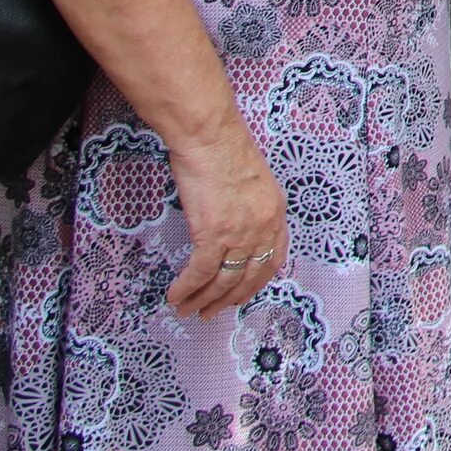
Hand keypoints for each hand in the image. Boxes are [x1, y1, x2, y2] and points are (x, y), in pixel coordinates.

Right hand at [165, 128, 287, 319]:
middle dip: (229, 299)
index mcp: (276, 212)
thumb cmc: (224, 150)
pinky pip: (200, 272)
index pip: (274, 258)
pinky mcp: (214, 233)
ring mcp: (240, 232)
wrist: (210, 137)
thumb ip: (251, 208)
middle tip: (211, 313)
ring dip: (204, 300)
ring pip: (224, 280)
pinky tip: (175, 296)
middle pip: (249, 276)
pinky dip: (186, 288)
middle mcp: (264, 226)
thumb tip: (234, 227)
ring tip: (188, 311)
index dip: (257, 282)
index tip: (242, 295)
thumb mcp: (253, 182)